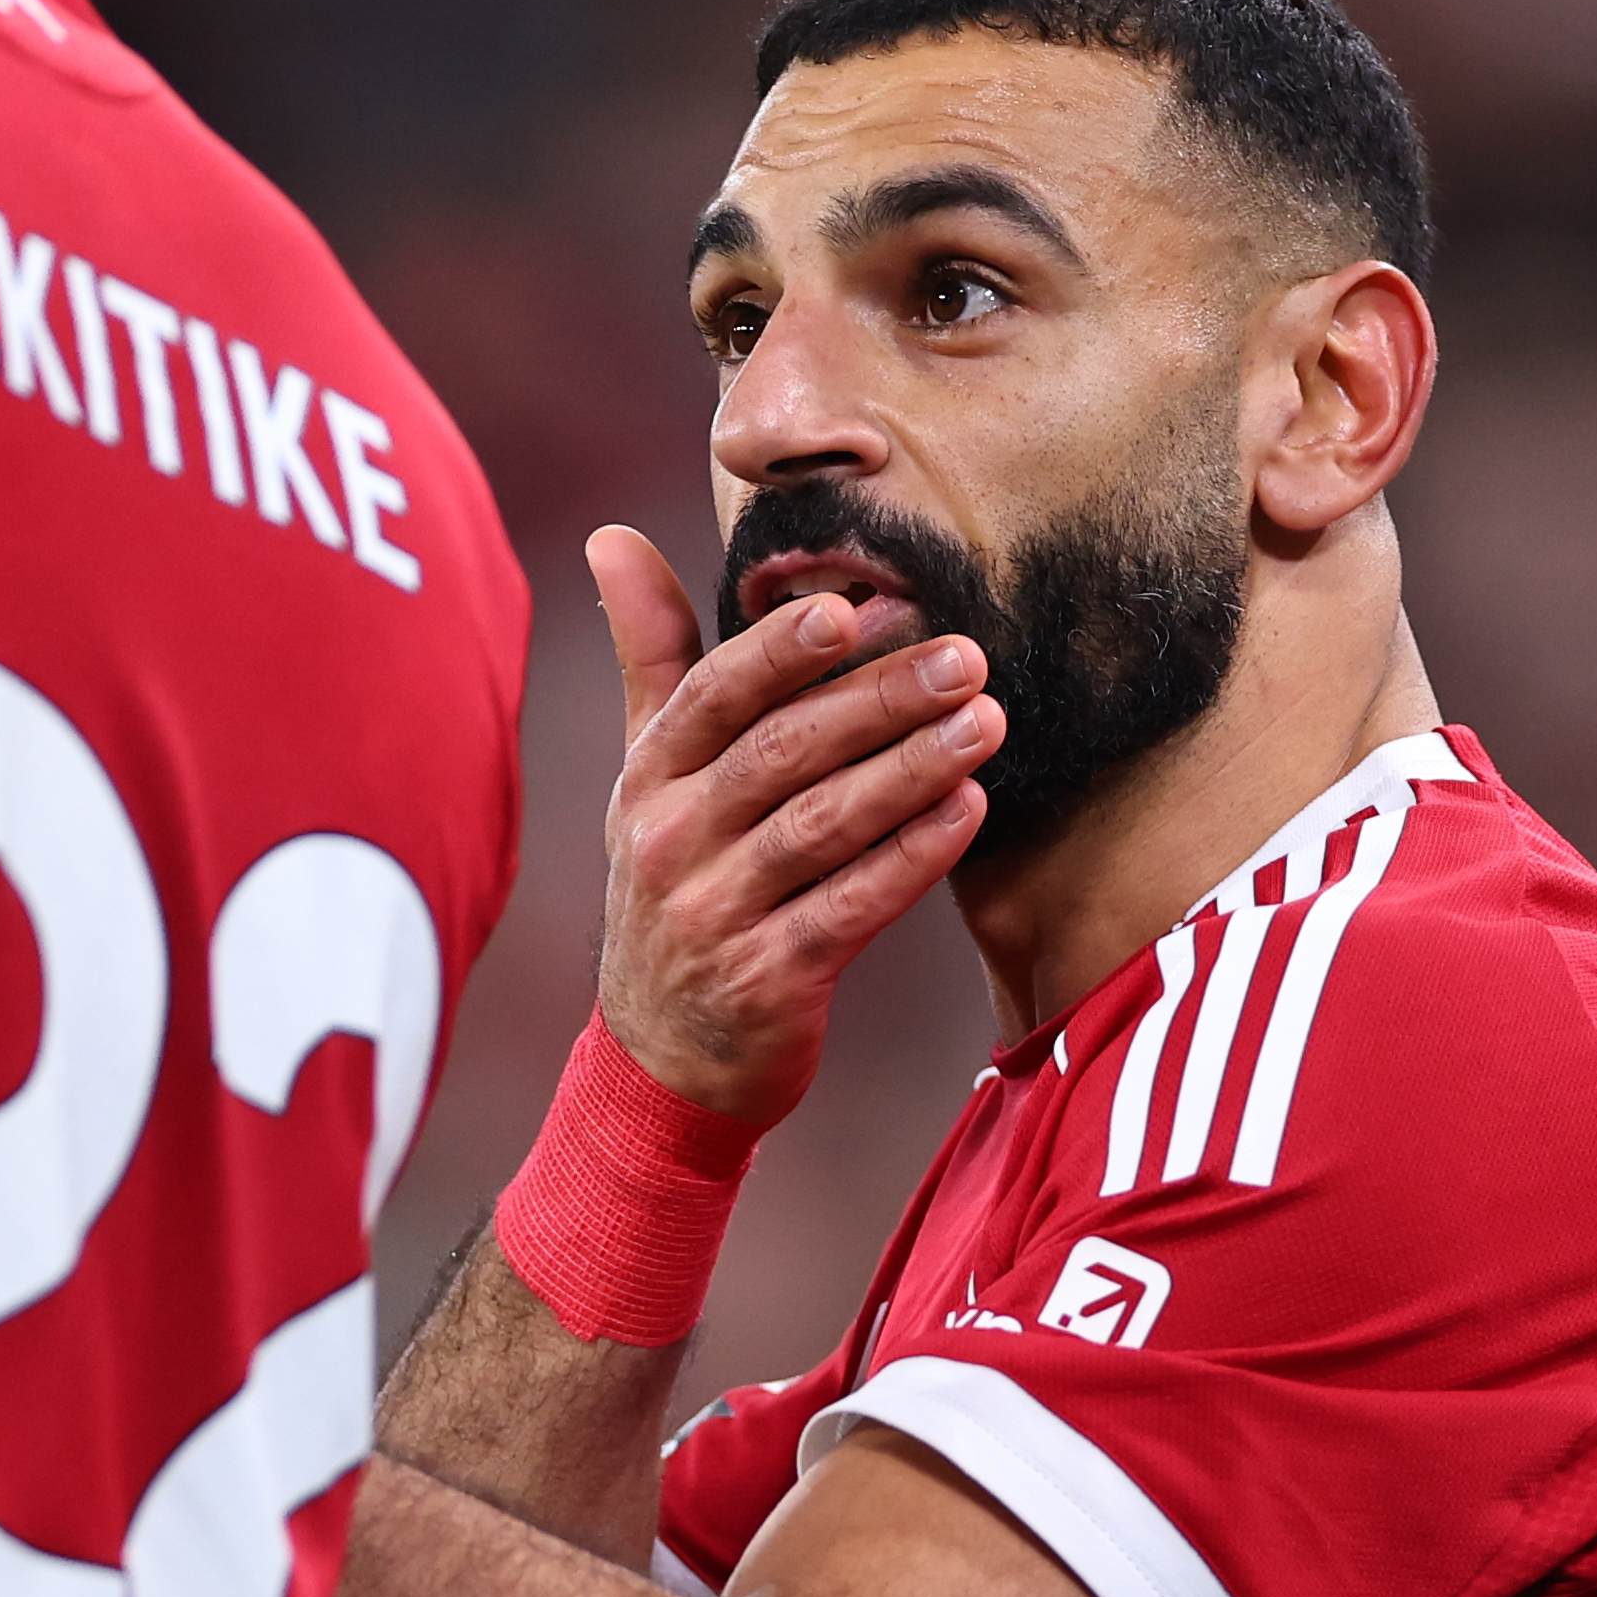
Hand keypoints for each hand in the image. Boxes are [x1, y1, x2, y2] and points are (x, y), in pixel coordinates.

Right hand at [586, 525, 996, 1130]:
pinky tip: (967, 811)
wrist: (662, 1059)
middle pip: (780, 754)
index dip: (780, 650)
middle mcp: (671, 842)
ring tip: (986, 720)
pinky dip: (910, 857)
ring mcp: (715, 915)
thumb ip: (650, 657)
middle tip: (964, 655)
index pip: (711, 697)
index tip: (855, 604)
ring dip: (910, 769)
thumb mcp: (647, 775)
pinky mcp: (768, 981)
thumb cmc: (678, 885)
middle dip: (877, 699)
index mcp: (648, 780)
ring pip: (821, 827)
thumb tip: (611, 537)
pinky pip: (849, 908)